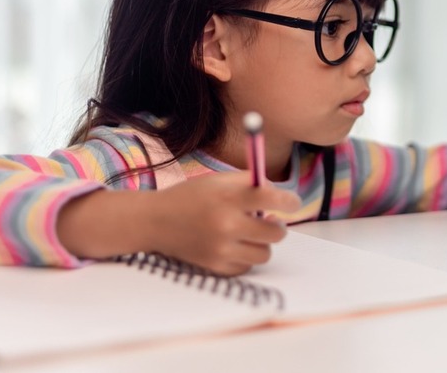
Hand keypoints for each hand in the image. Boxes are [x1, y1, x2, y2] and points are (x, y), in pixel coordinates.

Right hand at [149, 173, 301, 274]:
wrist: (155, 221)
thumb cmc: (192, 197)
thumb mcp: (219, 180)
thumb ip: (251, 182)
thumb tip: (280, 193)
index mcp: (229, 197)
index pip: (273, 199)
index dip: (290, 201)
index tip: (291, 203)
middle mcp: (226, 224)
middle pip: (276, 233)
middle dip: (277, 225)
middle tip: (269, 220)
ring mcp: (220, 249)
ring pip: (265, 254)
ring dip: (262, 243)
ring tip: (250, 233)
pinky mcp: (214, 267)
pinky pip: (247, 267)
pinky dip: (246, 257)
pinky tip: (236, 245)